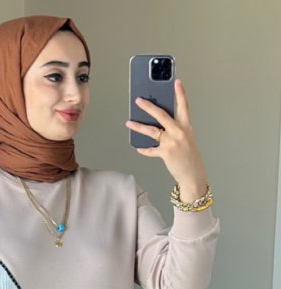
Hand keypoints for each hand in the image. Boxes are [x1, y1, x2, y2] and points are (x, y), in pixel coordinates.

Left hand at [126, 79, 207, 201]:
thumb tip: (159, 124)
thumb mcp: (186, 138)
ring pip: (152, 130)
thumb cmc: (189, 156)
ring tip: (129, 123)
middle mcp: (179, 131)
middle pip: (161, 115)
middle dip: (148, 106)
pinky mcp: (165, 153)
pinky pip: (150, 149)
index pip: (183, 106)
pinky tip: (137, 147)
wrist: (192, 173)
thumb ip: (174, 129)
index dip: (180, 93)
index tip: (176, 82)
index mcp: (186, 126)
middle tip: (139, 100)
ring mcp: (172, 142)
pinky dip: (143, 149)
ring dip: (138, 127)